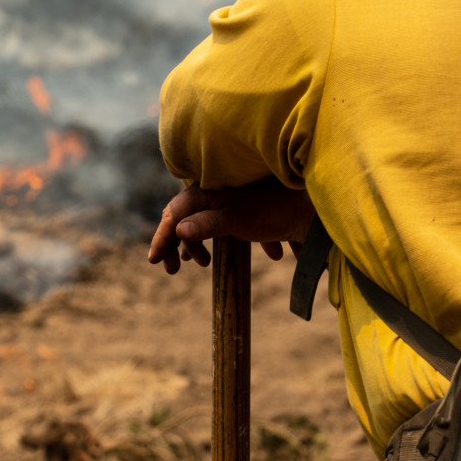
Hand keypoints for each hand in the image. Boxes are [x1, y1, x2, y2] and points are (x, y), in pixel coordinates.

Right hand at [146, 177, 314, 272]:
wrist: (307, 215)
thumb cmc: (271, 213)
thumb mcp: (236, 220)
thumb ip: (207, 224)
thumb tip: (178, 230)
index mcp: (206, 190)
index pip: (174, 214)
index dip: (161, 237)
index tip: (154, 260)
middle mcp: (210, 193)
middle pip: (182, 219)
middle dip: (174, 245)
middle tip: (171, 270)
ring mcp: (222, 203)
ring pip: (197, 224)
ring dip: (194, 246)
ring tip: (202, 264)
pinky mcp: (234, 213)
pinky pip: (212, 228)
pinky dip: (209, 244)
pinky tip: (210, 260)